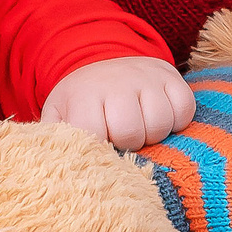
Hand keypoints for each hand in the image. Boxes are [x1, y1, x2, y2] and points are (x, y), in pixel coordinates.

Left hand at [41, 56, 195, 150]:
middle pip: (131, 132)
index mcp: (84, 95)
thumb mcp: (58, 117)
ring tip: (138, 130)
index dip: (99, 151)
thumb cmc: (81, 102)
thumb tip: (47, 171)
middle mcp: (116, 81)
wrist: (104, 61)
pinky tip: (158, 118)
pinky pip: (184, 110)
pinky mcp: (171, 76)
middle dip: (127, 144)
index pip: (95, 136)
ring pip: (160, 123)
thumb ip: (53, 142)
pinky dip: (176, 121)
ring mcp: (146, 77)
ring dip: (152, 135)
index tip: (97, 148)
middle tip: (119, 139)